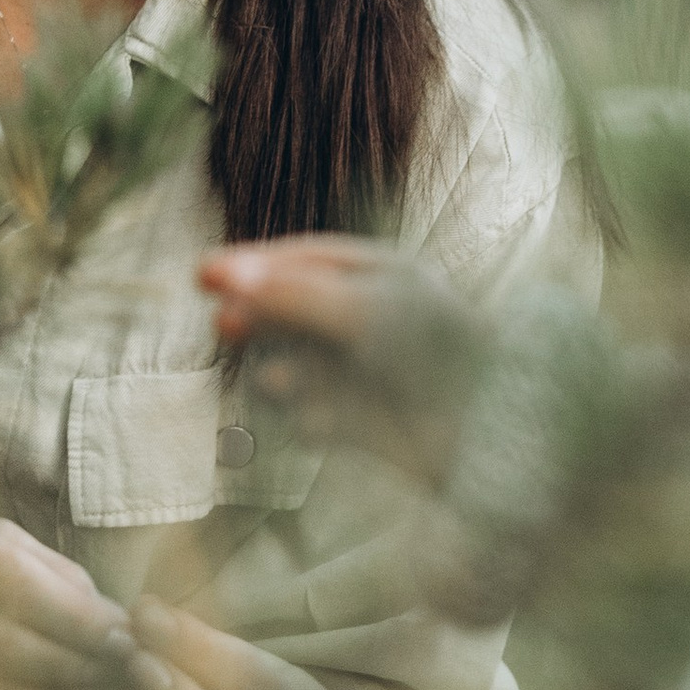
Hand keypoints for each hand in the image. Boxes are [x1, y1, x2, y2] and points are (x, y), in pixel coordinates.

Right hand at [202, 238, 484, 488]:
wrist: (489, 428)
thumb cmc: (433, 350)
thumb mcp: (359, 309)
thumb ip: (290, 296)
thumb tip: (225, 275)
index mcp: (380, 276)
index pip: (304, 261)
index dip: (252, 266)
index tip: (201, 275)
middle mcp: (372, 319)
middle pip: (295, 312)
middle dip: (259, 318)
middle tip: (223, 326)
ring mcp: (370, 372)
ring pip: (302, 366)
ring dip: (283, 373)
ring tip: (279, 381)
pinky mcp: (370, 425)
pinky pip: (321, 415)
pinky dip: (311, 416)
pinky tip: (314, 422)